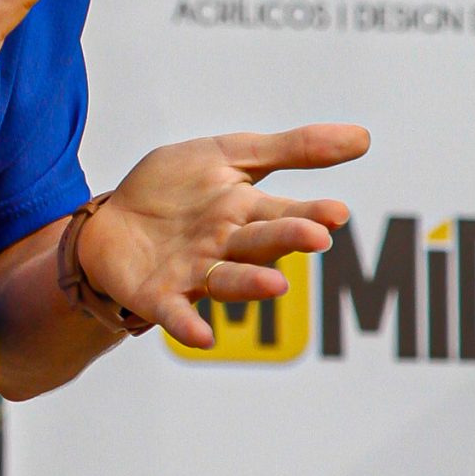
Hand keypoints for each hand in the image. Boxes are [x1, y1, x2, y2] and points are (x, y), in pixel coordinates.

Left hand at [78, 125, 370, 348]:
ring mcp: (194, 273)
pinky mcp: (159, 296)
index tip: (337, 213)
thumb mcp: (229, 155)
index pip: (285, 212)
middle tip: (315, 236)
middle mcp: (227, 246)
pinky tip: (202, 336)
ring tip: (275, 285)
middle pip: (260, 243)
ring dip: (250, 284)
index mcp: (246, 212)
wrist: (110, 220)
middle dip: (286, 238)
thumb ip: (291, 149)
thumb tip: (364, 138)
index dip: (311, 213)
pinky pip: (177, 313)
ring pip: (227, 279)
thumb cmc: (176, 191)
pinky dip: (189, 326)